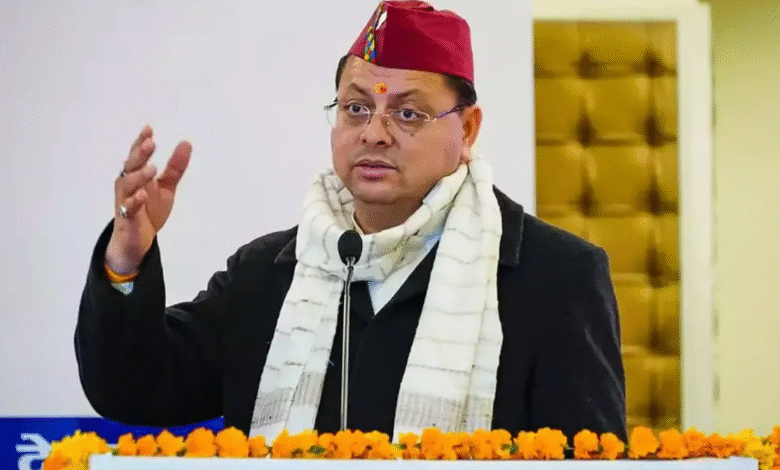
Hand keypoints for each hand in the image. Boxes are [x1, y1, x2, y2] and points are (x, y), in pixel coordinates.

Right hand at [105, 125, 191, 274]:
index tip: (149, 129)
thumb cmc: (148, 210)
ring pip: (126, 186)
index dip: (141, 142)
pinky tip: (142, 195)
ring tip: (151, 168)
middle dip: (139, 154)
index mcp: (137, 176)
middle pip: (130, 166)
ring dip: (138, 176)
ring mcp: (125, 201)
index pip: (137, 156)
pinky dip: (133, 202)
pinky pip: (128, 209)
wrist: (138, 240)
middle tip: (150, 143)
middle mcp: (128, 186)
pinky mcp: (126, 218)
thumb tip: (186, 143)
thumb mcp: (166, 187)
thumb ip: (175, 168)